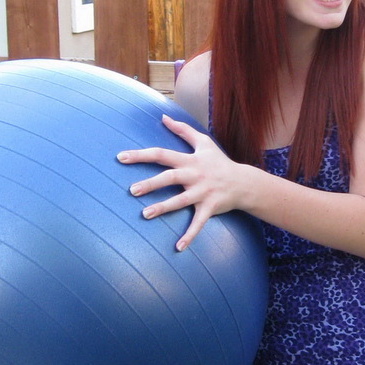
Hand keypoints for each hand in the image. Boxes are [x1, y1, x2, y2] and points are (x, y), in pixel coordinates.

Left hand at [117, 115, 245, 250]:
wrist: (243, 183)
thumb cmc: (219, 162)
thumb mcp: (203, 142)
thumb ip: (182, 130)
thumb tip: (163, 117)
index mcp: (189, 160)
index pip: (162, 155)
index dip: (141, 155)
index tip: (121, 157)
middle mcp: (194, 175)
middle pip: (169, 178)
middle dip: (150, 184)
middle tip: (131, 190)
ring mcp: (202, 192)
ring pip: (180, 201)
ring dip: (163, 208)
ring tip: (145, 214)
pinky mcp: (210, 208)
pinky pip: (198, 223)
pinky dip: (189, 235)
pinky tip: (178, 247)